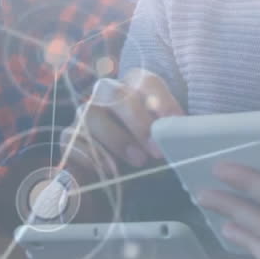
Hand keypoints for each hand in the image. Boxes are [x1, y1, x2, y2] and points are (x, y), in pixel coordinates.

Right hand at [66, 69, 183, 168]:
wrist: (121, 176)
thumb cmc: (148, 152)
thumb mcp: (164, 141)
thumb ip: (173, 134)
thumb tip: (189, 138)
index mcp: (133, 87)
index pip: (146, 81)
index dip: (162, 100)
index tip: (177, 123)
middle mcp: (106, 94)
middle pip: (116, 94)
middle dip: (138, 122)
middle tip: (156, 149)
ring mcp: (86, 113)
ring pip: (92, 115)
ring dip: (117, 139)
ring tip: (139, 161)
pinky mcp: (70, 136)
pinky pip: (74, 140)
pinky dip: (92, 155)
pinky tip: (111, 169)